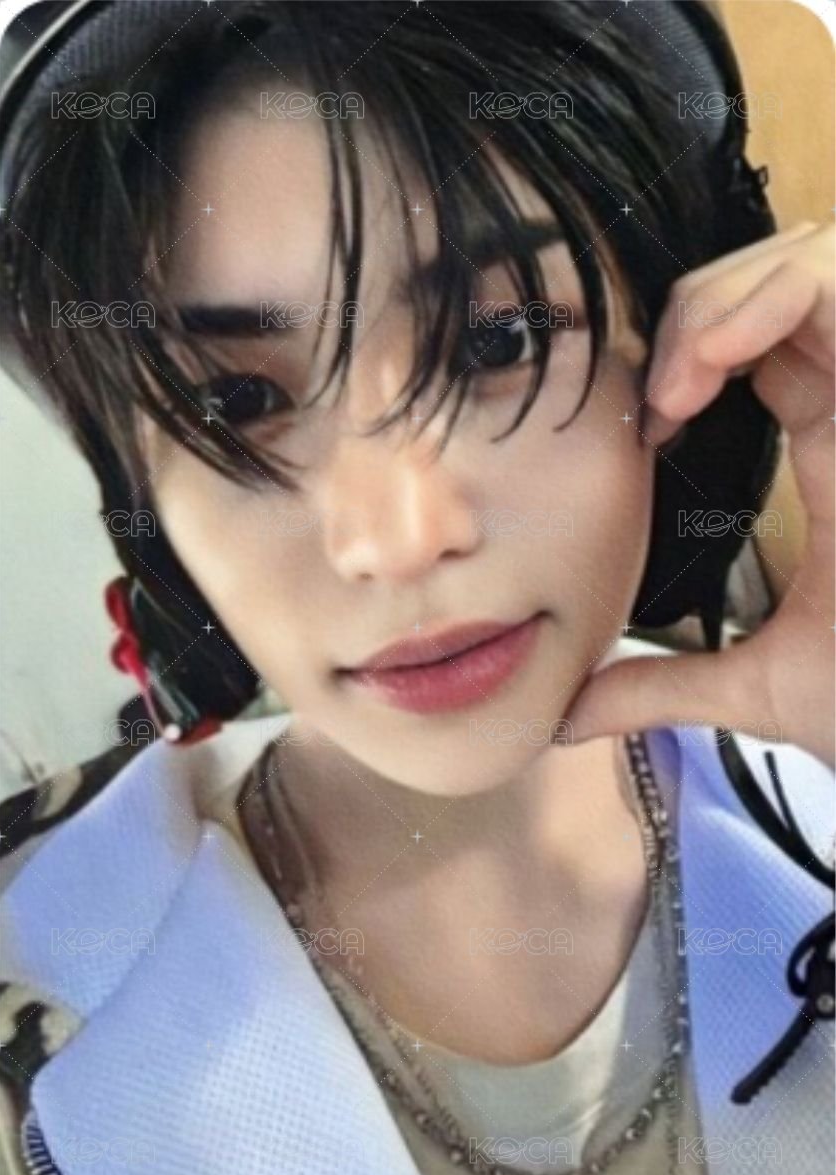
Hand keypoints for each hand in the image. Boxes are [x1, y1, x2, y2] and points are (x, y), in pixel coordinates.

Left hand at [563, 221, 834, 767]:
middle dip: (696, 310)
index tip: (647, 429)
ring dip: (721, 301)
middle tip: (657, 397)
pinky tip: (708, 365)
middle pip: (779, 279)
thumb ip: (660, 684)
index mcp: (835, 445)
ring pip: (810, 258)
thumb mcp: (756, 686)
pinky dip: (767, 296)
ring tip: (679, 382)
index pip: (763, 342)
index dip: (687, 356)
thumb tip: (568, 715)